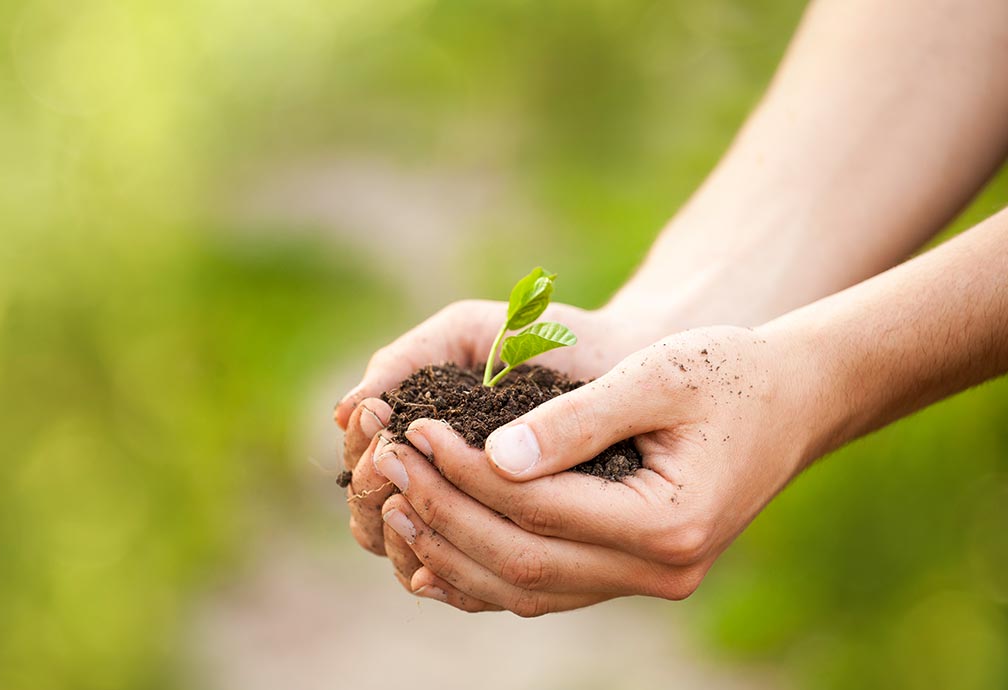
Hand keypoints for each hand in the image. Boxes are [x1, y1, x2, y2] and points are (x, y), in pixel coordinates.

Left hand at [372, 325, 817, 614]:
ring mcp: (645, 583)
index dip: (465, 474)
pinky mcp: (628, 575)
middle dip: (444, 513)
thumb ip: (576, 420)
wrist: (790, 400)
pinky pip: (543, 590)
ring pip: (526, 589)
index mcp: (669, 523)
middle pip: (522, 560)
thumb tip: (490, 457)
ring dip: (452, 551)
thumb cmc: (727, 373)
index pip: (537, 509)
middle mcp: (659, 571)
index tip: (415, 430)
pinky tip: (431, 550)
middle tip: (387, 466)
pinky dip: (483, 575)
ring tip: (393, 506)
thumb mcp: (656, 376)